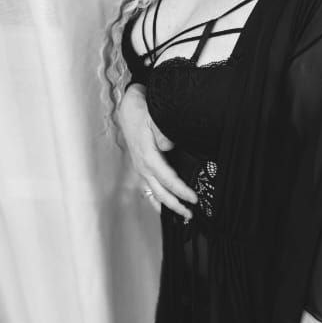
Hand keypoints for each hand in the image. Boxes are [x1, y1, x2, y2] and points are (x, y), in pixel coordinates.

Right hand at [119, 85, 197, 221]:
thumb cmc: (142, 111)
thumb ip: (162, 134)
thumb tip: (168, 146)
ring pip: (154, 193)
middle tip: (190, 214)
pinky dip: (157, 200)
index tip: (193, 198)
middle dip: (175, 205)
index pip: (167, 179)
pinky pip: (149, 188)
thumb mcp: (153, 118)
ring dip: (167, 205)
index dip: (180, 190)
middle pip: (160, 192)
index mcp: (147, 156)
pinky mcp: (141, 167)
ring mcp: (140, 168)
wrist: (128, 107)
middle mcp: (142, 166)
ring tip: (181, 214)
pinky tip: (163, 208)